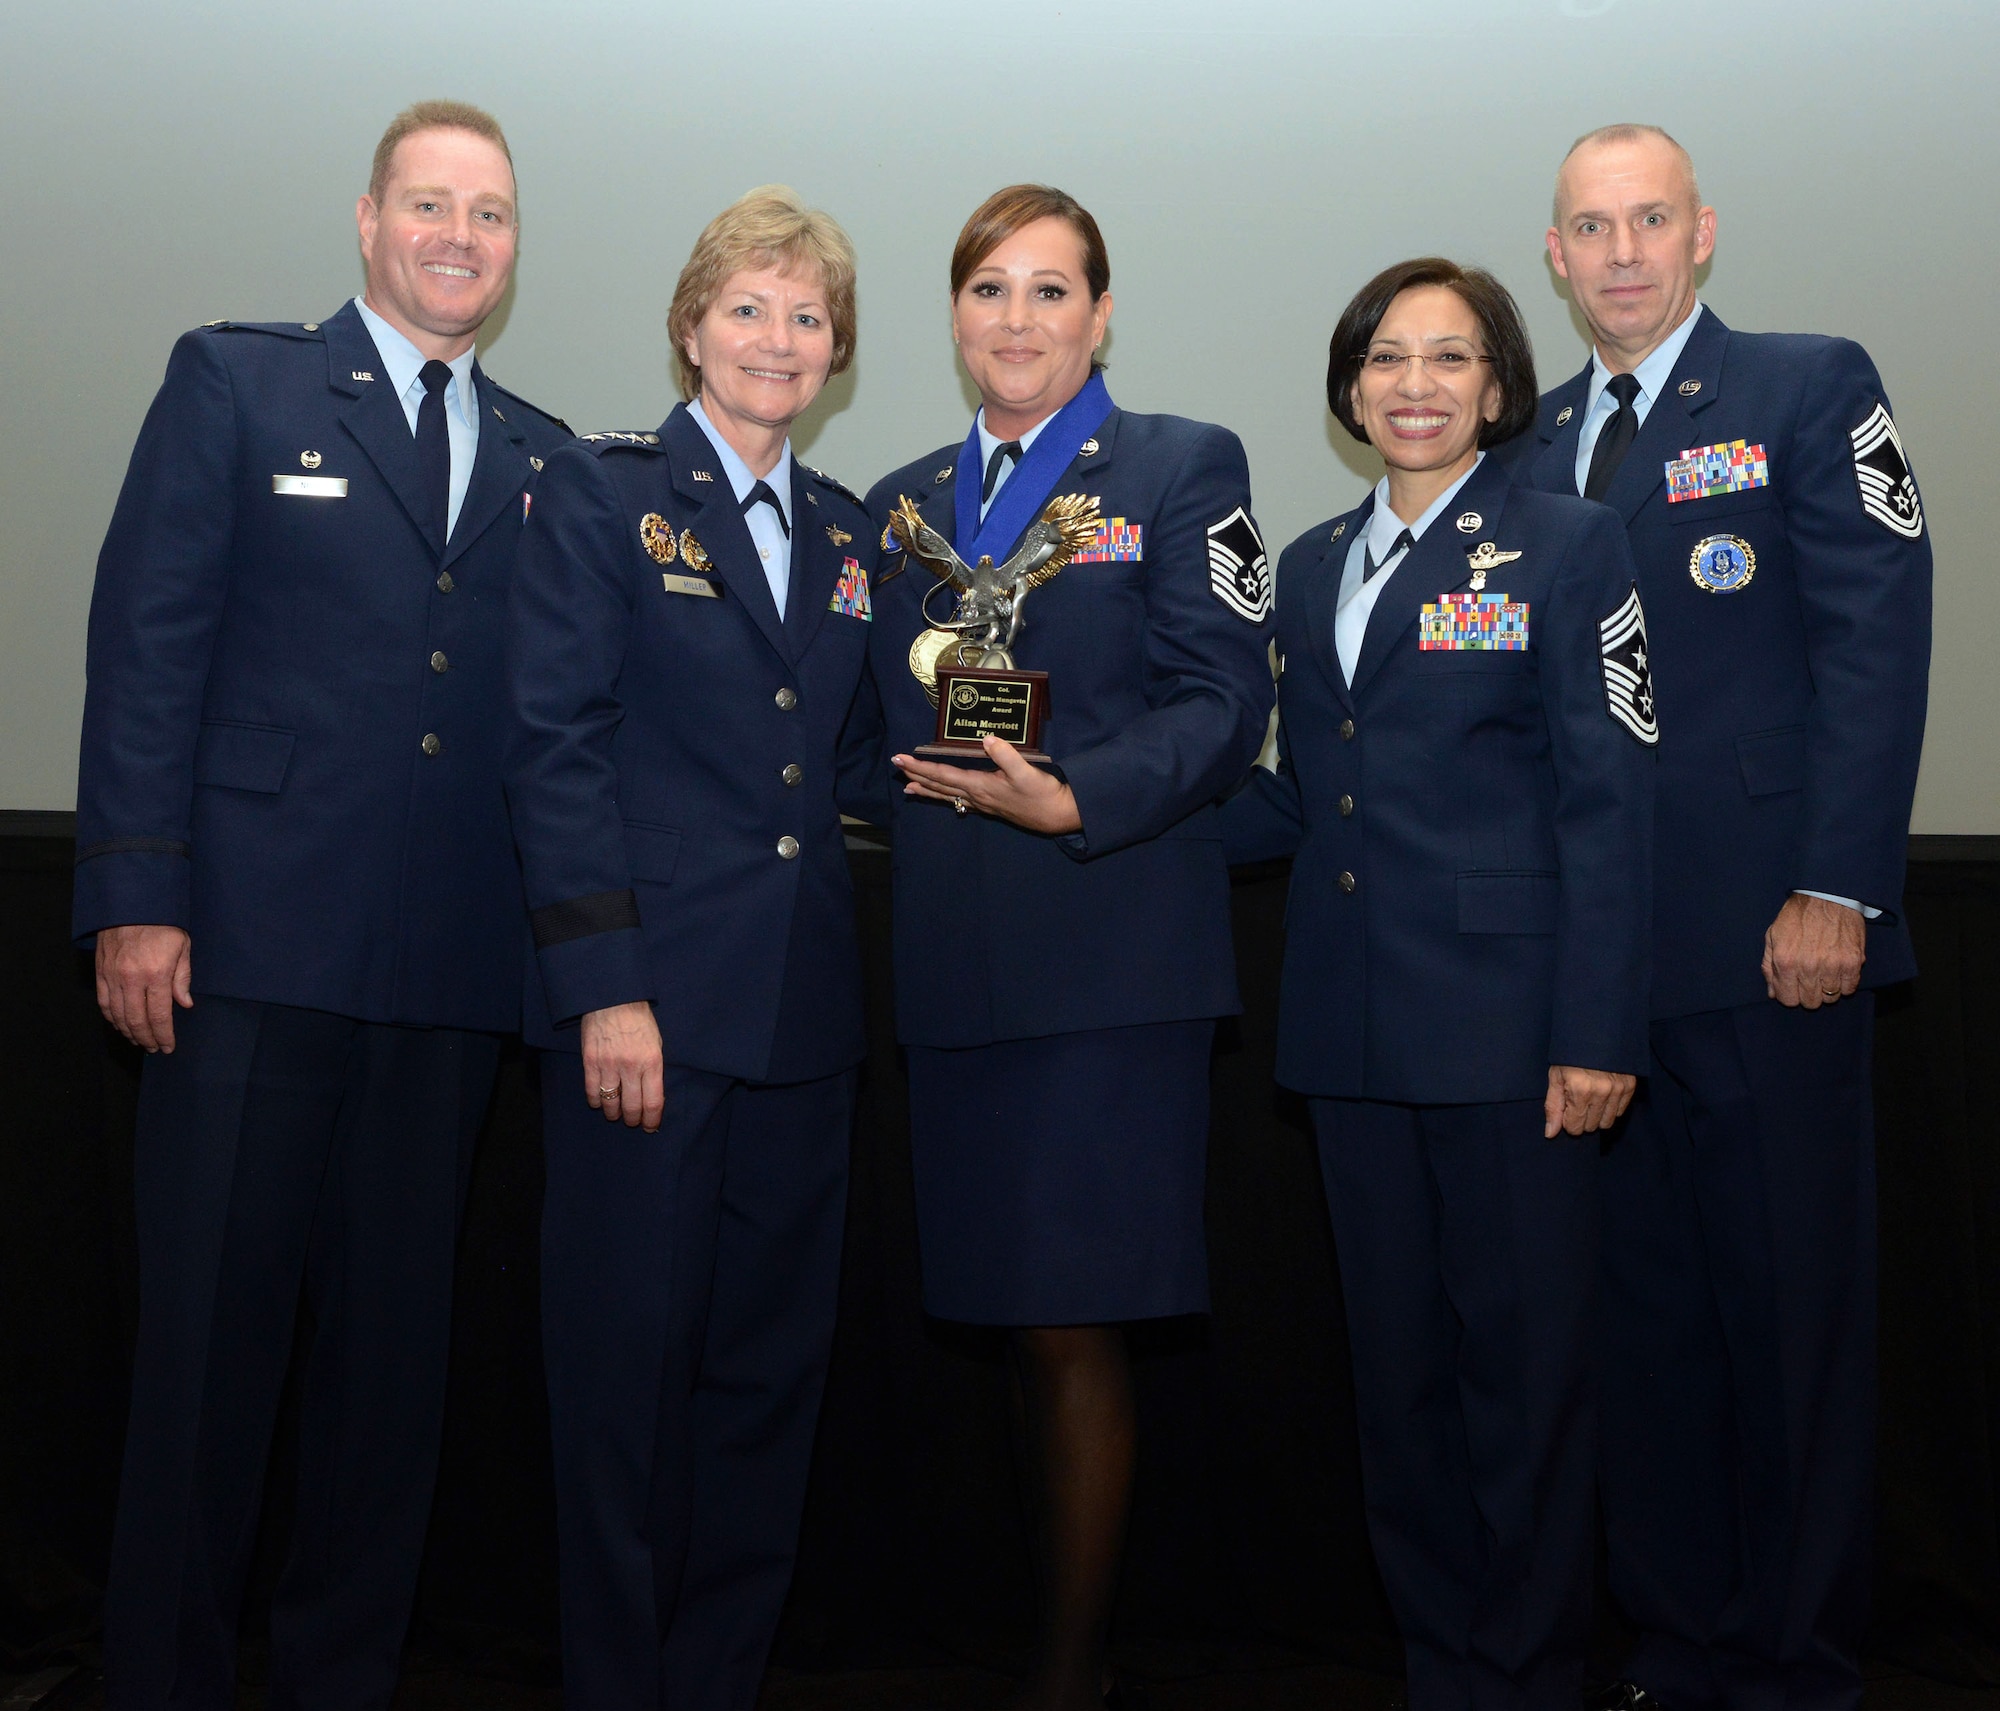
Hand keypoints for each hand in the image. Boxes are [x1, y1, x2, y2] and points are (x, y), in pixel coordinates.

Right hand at [95, 924, 192, 1052]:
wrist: (133, 904)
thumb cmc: (164, 924)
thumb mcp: (183, 947)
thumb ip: (182, 978)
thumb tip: (184, 1004)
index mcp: (156, 974)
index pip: (159, 1015)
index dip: (163, 1035)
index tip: (168, 1047)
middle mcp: (132, 979)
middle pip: (137, 1020)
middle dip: (147, 1038)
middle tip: (154, 1048)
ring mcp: (113, 976)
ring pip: (118, 1015)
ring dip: (129, 1031)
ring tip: (140, 1040)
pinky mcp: (101, 972)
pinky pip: (104, 1002)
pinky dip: (111, 1017)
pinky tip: (120, 1024)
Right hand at [580, 1001, 663, 1131]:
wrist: (613, 1000)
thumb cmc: (639, 1021)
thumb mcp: (656, 1044)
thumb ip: (653, 1069)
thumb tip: (652, 1095)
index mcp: (651, 1062)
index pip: (653, 1102)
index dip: (652, 1120)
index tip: (651, 1126)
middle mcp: (631, 1067)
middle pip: (632, 1107)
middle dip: (633, 1120)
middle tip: (632, 1121)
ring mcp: (609, 1065)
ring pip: (610, 1104)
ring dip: (614, 1114)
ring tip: (616, 1114)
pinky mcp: (590, 1062)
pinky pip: (592, 1092)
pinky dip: (596, 1102)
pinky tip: (600, 1102)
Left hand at [892, 735, 1082, 834]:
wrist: (1057, 815)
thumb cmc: (1042, 793)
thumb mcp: (1026, 771)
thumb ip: (1006, 754)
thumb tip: (987, 738)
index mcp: (979, 786)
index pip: (942, 775)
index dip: (920, 766)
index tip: (901, 758)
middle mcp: (976, 796)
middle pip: (939, 785)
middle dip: (916, 775)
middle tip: (896, 766)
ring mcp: (982, 803)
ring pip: (947, 795)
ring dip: (926, 789)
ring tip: (908, 787)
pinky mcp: (990, 806)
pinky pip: (959, 800)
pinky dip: (945, 796)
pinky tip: (943, 798)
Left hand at [1544, 1064, 1635, 1137]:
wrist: (1594, 1034)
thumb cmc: (1569, 1056)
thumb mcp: (1555, 1077)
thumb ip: (1553, 1107)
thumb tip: (1551, 1134)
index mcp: (1580, 1090)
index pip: (1574, 1127)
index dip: (1567, 1122)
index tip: (1566, 1109)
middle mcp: (1601, 1092)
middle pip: (1591, 1126)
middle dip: (1581, 1119)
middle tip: (1577, 1102)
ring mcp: (1618, 1089)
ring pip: (1606, 1123)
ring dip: (1596, 1116)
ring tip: (1589, 1100)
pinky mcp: (1630, 1086)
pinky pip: (1620, 1112)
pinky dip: (1610, 1108)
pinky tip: (1602, 1095)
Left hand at [1762, 893, 1865, 1008]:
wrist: (1826, 897)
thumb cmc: (1797, 916)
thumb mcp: (1773, 937)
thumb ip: (1769, 966)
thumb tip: (1773, 993)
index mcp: (1785, 962)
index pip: (1788, 1000)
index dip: (1790, 995)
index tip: (1794, 987)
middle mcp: (1808, 968)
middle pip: (1810, 1002)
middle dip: (1808, 994)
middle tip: (1810, 980)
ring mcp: (1832, 966)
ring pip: (1830, 997)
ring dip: (1827, 989)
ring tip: (1824, 973)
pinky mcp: (1853, 962)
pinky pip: (1850, 988)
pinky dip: (1845, 984)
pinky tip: (1838, 972)